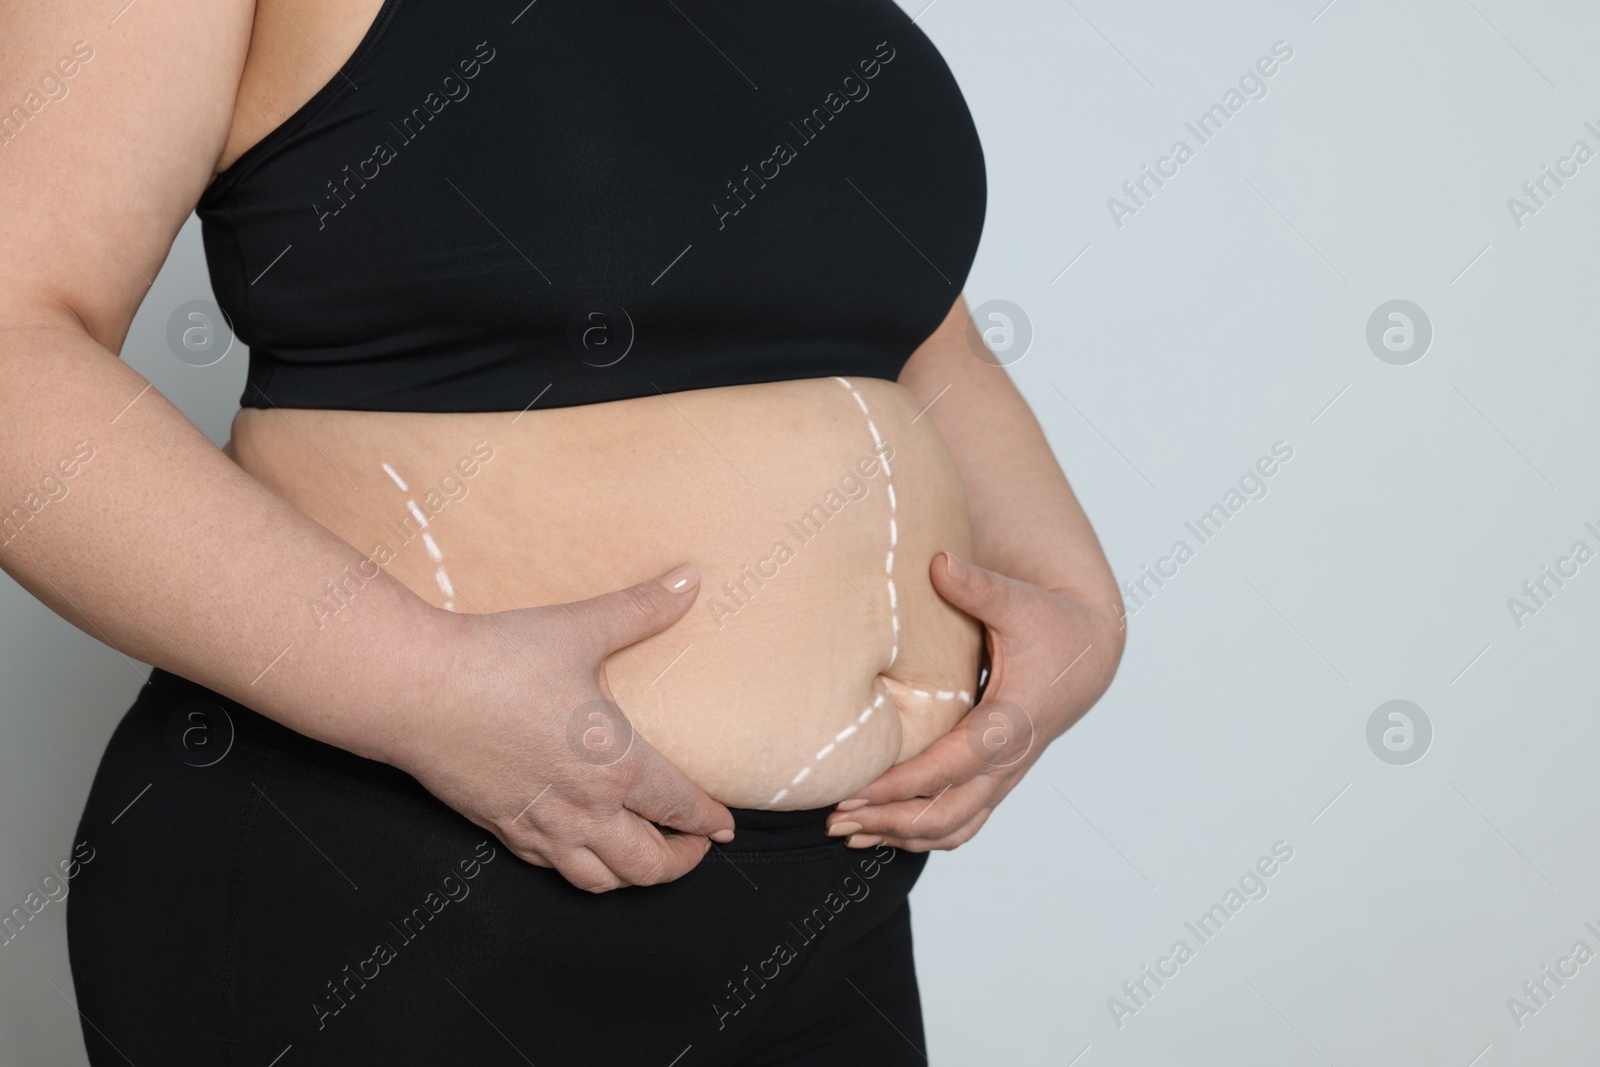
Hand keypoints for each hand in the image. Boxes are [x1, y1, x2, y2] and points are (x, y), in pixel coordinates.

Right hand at [383, 565, 735, 892]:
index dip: (709, 821)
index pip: (680, 807)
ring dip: (634, 876)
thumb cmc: (499, 660)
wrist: (415, 690)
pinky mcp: (503, 830)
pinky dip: (583, 871)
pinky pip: (554, 870)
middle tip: (696, 848)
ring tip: (648, 859)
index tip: (725, 826)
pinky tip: (585, 851)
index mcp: (617, 765)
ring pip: (603, 880)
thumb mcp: (580, 628)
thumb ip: (642, 608)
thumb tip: (689, 578)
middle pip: (650, 864)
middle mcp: (585, 809)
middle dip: (682, 861)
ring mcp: (541, 826)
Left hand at [825, 553, 1122, 851]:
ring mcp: (1004, 776)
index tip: (854, 790)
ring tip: (845, 832)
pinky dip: (920, 835)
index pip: (951, 766)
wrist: (1087, 654)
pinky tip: (878, 832)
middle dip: (889, 819)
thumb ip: (977, 587)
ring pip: (953, 827)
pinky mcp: (997, 780)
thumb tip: (939, 561)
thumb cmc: (1048, 624)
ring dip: (899, 834)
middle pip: (947, 811)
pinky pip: (961, 823)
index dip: (902, 784)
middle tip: (834, 817)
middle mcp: (1008, 758)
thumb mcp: (1017, 601)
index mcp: (1011, 720)